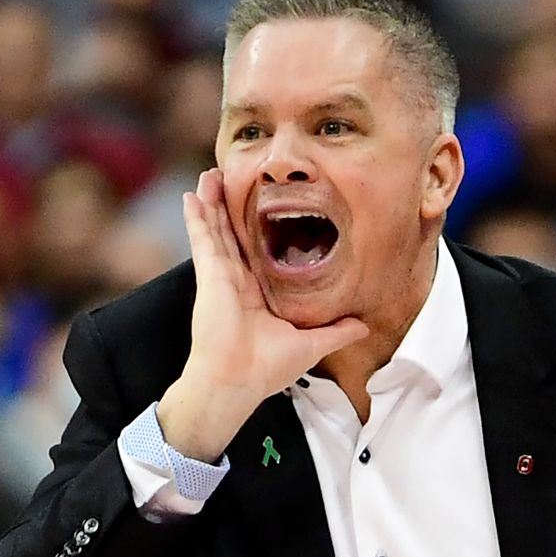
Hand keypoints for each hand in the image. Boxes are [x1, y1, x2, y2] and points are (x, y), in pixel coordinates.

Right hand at [157, 169, 367, 460]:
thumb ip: (336, 332)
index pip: (256, 254)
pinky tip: (192, 195)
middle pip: (234, 235)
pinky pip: (202, 238)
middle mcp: (237, 282)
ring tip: (211, 175)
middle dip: (232, 209)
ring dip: (213, 203)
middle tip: (233, 181)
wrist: (237, 381)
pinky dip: (195, 217)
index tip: (263, 210)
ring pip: (216, 230)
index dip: (257, 232)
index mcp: (256, 295)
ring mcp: (221, 277)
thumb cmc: (267, 369)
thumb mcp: (311, 345)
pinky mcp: (210, 275)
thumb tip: (363, 325)